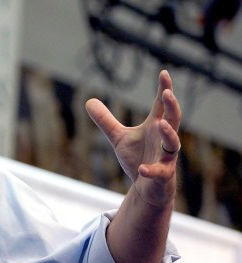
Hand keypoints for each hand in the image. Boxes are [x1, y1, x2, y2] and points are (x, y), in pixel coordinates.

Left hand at [85, 70, 181, 206]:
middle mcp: (164, 140)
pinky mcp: (163, 176)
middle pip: (173, 120)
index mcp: (155, 128)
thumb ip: (106, 121)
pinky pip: (160, 172)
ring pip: (173, 144)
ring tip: (160, 124)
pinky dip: (151, 170)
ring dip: (169, 134)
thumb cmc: (137, 159)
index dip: (164, 89)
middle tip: (167, 93)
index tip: (163, 73)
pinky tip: (141, 169)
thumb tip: (88, 101)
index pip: (161, 106)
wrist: (146, 189)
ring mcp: (166, 158)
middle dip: (172, 107)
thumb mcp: (118, 138)